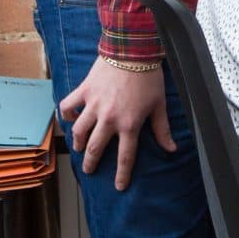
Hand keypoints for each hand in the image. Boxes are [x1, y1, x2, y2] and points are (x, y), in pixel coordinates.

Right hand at [61, 57, 175, 190]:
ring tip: (78, 147)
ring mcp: (94, 105)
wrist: (132, 49)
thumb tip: (172, 149)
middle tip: (89, 170)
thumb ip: (162, 129)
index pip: (126, 157)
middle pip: (95, 149)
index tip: (119, 187)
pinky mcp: (84, 91)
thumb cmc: (149, 77)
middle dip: (90, 164)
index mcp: (130, 124)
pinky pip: (68, 106)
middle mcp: (109, 119)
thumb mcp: (159, 104)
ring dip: (78, 142)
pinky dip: (66, 113)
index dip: (122, 175)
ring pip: (79, 131)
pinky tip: (70, 118)